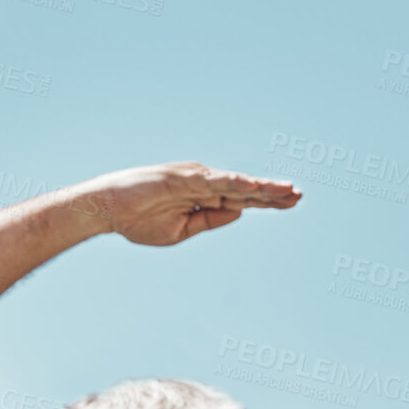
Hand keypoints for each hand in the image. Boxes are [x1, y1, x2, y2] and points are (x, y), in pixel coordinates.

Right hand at [85, 162, 300, 245]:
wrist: (108, 211)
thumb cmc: (139, 221)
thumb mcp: (181, 231)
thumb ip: (210, 221)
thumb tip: (239, 212)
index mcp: (204, 198)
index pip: (243, 198)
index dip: (267, 200)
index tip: (292, 202)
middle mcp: (204, 183)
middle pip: (245, 188)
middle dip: (272, 193)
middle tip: (300, 195)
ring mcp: (194, 179)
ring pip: (235, 183)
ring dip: (260, 187)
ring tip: (286, 190)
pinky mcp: (182, 177)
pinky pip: (213, 181)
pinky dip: (234, 182)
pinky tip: (254, 186)